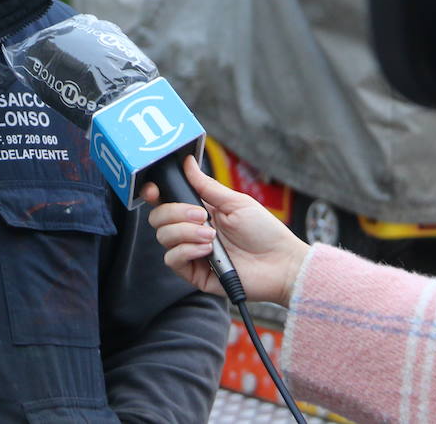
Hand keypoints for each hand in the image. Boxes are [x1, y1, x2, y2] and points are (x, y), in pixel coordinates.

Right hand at [143, 156, 308, 305]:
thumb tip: (187, 162)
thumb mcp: (235, 202)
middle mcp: (191, 231)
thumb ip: (206, 185)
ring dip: (186, 232)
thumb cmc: (264, 231)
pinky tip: (208, 249)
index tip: (154, 191)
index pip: (165, 202)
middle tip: (203, 216)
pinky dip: (187, 250)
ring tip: (211, 236)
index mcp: (199, 211)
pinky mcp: (194, 273)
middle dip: (175, 212)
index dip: (154, 194)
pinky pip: (172, 259)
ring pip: (163, 237)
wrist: (281, 263)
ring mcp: (191, 252)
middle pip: (158, 218)